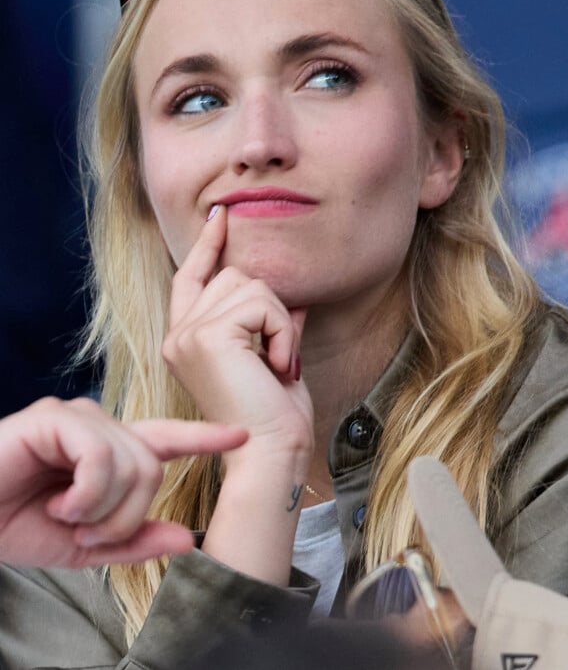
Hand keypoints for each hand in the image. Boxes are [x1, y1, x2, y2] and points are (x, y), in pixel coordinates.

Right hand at [0, 396, 246, 567]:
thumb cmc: (15, 523)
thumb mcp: (83, 546)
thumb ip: (133, 540)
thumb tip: (186, 539)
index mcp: (111, 454)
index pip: (168, 440)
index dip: (206, 438)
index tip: (242, 434)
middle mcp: (101, 427)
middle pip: (154, 466)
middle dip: (126, 515)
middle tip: (87, 535)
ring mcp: (78, 418)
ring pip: (133, 463)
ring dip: (102, 509)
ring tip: (66, 516)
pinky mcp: (55, 418)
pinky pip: (101, 456)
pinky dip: (86, 494)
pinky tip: (59, 502)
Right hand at [162, 204, 313, 459]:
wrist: (271, 454)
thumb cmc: (274, 414)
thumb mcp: (270, 355)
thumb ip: (267, 320)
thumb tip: (287, 293)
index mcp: (186, 340)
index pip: (191, 277)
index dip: (206, 245)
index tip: (221, 216)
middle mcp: (178, 335)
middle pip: (232, 275)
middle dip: (268, 306)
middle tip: (279, 355)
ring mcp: (187, 335)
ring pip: (249, 284)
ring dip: (277, 320)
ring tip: (278, 363)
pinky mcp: (206, 336)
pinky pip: (260, 303)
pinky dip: (281, 331)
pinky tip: (279, 365)